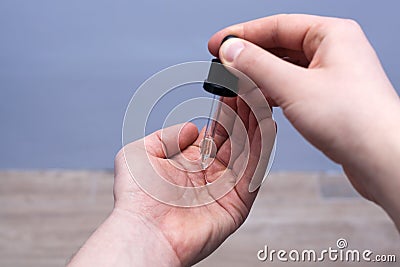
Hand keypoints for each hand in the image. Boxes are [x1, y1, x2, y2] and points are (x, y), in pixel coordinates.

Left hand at [69, 93, 275, 265]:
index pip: (217, 131)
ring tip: (263, 101)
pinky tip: (266, 127)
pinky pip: (253, 173)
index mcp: (190, 162)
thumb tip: (194, 128)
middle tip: (254, 89)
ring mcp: (225, 189)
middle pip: (235, 138)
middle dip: (245, 113)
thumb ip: (168, 135)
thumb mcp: (141, 152)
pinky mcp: (237, 204)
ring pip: (247, 152)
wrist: (143, 232)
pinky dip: (261, 150)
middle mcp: (210, 174)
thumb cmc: (136, 199)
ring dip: (255, 126)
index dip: (226, 110)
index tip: (235, 88)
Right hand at [208, 14, 399, 227]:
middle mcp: (334, 51)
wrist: (382, 159)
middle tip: (223, 66)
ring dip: (259, 76)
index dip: (243, 34)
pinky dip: (273, 92)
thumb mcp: (294, 87)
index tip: (218, 43)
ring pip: (285, 68)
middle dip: (250, 57)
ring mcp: (331, 75)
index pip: (277, 25)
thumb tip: (231, 50)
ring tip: (236, 85)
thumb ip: (257, 66)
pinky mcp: (328, 98)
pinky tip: (259, 99)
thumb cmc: (355, 121)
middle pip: (280, 45)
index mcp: (332, 35)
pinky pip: (293, 86)